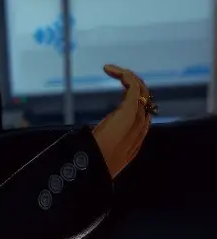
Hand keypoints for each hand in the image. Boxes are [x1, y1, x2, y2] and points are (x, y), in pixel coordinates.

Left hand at [92, 64, 153, 178]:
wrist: (93, 168)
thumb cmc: (93, 163)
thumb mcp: (103, 151)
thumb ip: (106, 142)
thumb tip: (97, 134)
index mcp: (136, 137)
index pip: (143, 111)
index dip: (135, 97)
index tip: (120, 89)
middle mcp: (141, 127)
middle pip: (145, 98)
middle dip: (133, 83)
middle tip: (116, 74)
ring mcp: (137, 119)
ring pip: (142, 90)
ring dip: (128, 76)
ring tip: (111, 70)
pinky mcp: (129, 111)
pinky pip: (134, 86)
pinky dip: (124, 75)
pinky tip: (109, 70)